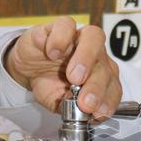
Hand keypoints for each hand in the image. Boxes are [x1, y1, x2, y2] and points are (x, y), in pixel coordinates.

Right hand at [5, 16, 121, 118]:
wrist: (27, 69)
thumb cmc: (49, 84)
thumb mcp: (60, 104)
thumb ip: (74, 110)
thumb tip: (87, 115)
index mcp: (101, 76)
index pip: (114, 87)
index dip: (109, 100)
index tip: (98, 114)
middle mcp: (95, 56)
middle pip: (105, 65)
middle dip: (97, 86)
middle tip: (85, 101)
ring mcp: (78, 38)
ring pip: (94, 37)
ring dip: (87, 58)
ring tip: (74, 77)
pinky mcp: (58, 27)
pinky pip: (65, 25)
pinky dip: (60, 39)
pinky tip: (52, 54)